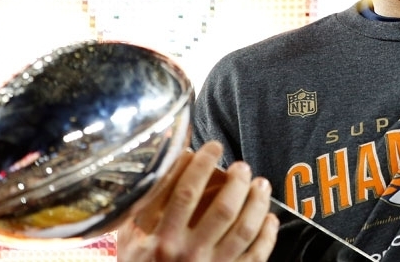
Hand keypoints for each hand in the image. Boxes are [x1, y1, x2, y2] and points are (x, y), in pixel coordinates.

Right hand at [117, 141, 278, 260]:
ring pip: (244, 229)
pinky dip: (268, 234)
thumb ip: (144, 206)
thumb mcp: (130, 239)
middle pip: (222, 209)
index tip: (213, 147)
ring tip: (260, 185)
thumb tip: (166, 165)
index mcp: (161, 240)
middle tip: (242, 167)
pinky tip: (269, 218)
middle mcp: (187, 254)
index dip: (203, 164)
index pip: (186, 192)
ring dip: (257, 203)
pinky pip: (256, 255)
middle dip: (238, 182)